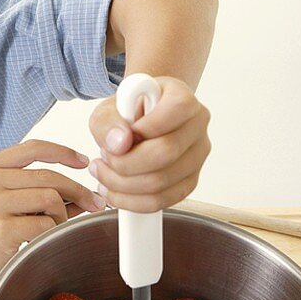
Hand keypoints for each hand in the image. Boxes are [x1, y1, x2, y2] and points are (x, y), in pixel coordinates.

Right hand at [0, 139, 104, 295]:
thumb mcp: (2, 206)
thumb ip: (35, 193)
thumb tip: (80, 192)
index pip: (32, 148)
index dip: (63, 152)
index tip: (82, 160)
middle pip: (48, 175)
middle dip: (78, 191)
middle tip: (94, 203)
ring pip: (50, 198)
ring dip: (63, 216)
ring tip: (57, 228)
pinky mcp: (0, 229)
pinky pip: (44, 224)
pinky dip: (53, 232)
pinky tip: (44, 239)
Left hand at [88, 76, 210, 211]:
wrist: (138, 123)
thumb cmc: (127, 113)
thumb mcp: (108, 109)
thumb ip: (107, 122)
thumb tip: (119, 145)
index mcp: (182, 97)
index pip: (176, 110)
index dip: (145, 127)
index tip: (122, 134)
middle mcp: (197, 126)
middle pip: (166, 153)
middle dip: (125, 162)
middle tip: (104, 158)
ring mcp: (197, 156)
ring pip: (161, 182)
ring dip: (122, 184)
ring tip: (103, 172)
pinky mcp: (189, 181)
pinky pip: (161, 201)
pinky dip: (131, 201)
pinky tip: (113, 190)